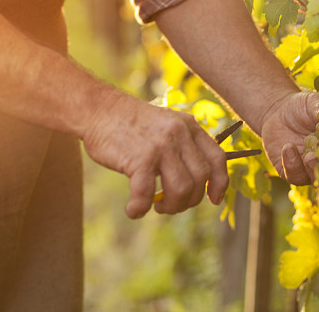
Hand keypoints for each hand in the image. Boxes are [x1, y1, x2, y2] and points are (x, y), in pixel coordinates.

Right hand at [83, 91, 228, 218]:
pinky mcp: (140, 158)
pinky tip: (133, 210)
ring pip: (181, 189)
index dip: (220, 183)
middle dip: (189, 200)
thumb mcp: (166, 123)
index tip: (213, 199)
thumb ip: (183, 144)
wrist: (98, 109)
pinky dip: (139, 208)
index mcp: (189, 126)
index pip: (217, 158)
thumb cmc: (130, 122)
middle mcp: (179, 134)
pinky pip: (146, 194)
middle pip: (200, 179)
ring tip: (156, 207)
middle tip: (171, 205)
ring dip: (171, 207)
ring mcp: (161, 146)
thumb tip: (197, 181)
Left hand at [257, 92, 318, 184]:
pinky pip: (294, 175)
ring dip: (313, 169)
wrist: (277, 113)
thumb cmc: (301, 107)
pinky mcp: (292, 171)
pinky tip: (288, 148)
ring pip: (315, 178)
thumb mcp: (312, 102)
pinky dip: (292, 165)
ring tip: (308, 156)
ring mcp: (310, 168)